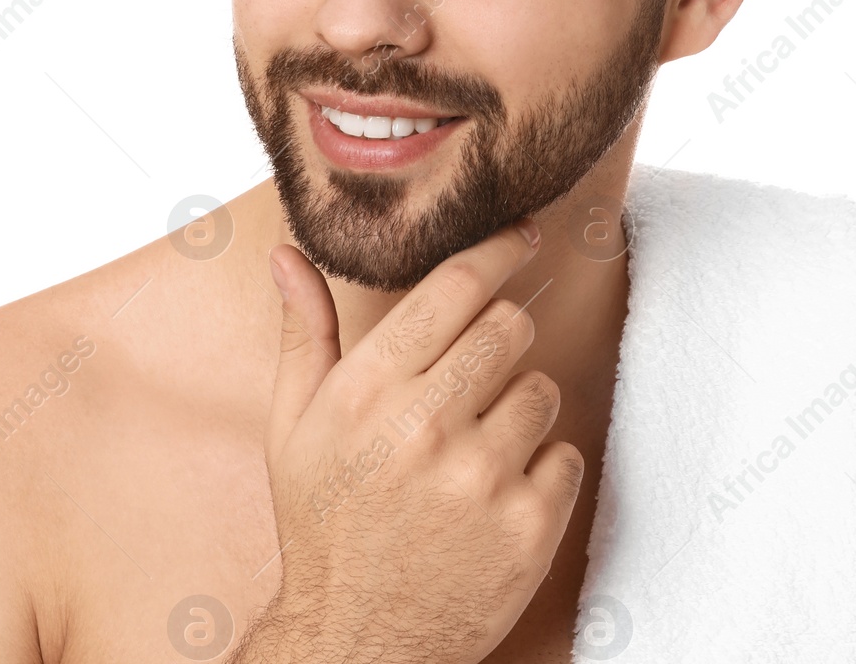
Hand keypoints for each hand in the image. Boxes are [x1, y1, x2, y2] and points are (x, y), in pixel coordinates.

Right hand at [244, 218, 583, 663]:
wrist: (356, 643)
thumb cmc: (323, 525)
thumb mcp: (292, 427)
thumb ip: (304, 332)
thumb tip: (289, 254)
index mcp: (367, 390)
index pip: (456, 287)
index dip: (497, 249)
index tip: (520, 233)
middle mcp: (425, 425)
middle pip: (510, 326)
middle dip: (500, 340)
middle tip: (473, 379)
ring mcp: (481, 479)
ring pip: (543, 388)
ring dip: (521, 408)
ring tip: (476, 450)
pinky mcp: (529, 528)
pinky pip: (567, 455)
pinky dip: (543, 470)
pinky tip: (496, 497)